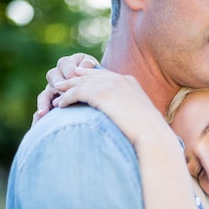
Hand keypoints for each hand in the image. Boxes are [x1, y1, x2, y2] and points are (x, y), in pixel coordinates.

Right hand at [32, 53, 99, 125]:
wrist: (99, 92)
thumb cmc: (98, 80)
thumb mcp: (96, 70)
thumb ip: (89, 65)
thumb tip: (84, 66)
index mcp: (69, 64)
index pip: (65, 64)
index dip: (68, 70)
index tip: (73, 76)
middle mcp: (58, 75)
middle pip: (52, 76)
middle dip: (58, 83)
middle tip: (62, 91)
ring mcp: (53, 89)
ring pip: (45, 94)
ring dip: (44, 102)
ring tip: (44, 112)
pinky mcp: (51, 102)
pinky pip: (44, 106)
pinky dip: (43, 111)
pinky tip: (43, 117)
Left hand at [53, 68, 169, 145]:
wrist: (152, 134)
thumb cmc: (150, 132)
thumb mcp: (142, 115)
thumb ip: (130, 109)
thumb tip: (128, 117)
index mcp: (129, 82)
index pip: (104, 74)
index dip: (88, 75)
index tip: (77, 77)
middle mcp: (119, 80)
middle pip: (89, 75)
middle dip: (73, 80)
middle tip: (60, 85)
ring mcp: (110, 85)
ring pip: (80, 83)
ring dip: (66, 90)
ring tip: (56, 98)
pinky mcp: (101, 94)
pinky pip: (77, 92)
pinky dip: (66, 98)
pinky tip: (59, 105)